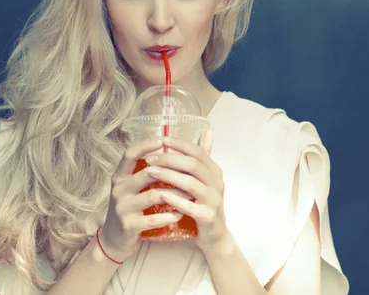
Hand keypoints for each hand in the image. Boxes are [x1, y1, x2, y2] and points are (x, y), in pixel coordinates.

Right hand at [98, 136, 184, 261]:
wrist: (115, 240)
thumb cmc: (132, 207)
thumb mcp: (135, 186)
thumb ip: (151, 168)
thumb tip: (169, 141)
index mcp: (120, 176)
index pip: (129, 154)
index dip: (145, 145)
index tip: (162, 140)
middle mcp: (119, 189)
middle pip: (147, 173)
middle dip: (172, 172)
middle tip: (191, 172)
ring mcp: (123, 207)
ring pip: (153, 195)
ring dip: (175, 194)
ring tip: (191, 193)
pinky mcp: (129, 225)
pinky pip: (153, 218)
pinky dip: (169, 215)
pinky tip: (180, 213)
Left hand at [144, 128, 230, 254]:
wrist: (214, 237)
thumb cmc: (203, 205)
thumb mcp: (205, 180)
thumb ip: (203, 156)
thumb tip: (207, 129)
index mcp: (215, 172)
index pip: (198, 152)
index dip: (180, 144)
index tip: (162, 139)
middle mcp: (217, 184)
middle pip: (193, 165)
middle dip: (170, 158)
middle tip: (151, 157)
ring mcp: (214, 201)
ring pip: (190, 183)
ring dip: (169, 176)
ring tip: (150, 172)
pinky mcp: (208, 217)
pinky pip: (189, 206)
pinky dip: (174, 199)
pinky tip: (160, 194)